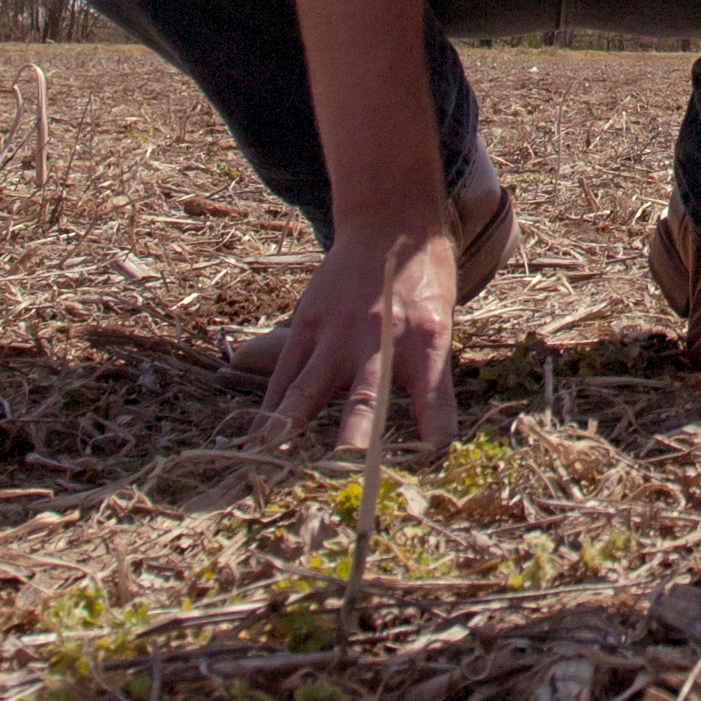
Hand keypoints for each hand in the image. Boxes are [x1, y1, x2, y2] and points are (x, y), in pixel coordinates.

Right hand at [251, 214, 463, 456]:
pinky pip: (285, 373)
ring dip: (291, 427)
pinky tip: (258, 436)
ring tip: (271, 459)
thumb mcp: (442, 325)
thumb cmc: (424, 283)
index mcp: (428, 343)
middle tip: (346, 477)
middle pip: (367, 402)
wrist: (391, 222)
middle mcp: (381, 342)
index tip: (431, 463)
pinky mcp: (307, 324)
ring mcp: (338, 334)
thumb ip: (429, 379)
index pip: (436, 400)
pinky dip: (271, 407)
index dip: (435, 434)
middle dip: (356, 445)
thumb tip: (434, 444)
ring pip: (310, 390)